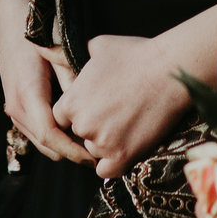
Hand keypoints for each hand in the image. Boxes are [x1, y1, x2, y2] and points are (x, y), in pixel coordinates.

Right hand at [0, 36, 89, 162]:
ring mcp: (14, 111)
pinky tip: (73, 128)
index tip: (93, 158)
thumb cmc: (37, 37)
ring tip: (89, 140)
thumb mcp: (59, 55)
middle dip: (71, 152)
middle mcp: (17, 107)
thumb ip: (73, 81)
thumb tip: (92, 106)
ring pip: (41, 143)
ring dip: (62, 146)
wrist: (11, 26)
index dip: (73, 150)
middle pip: (46, 145)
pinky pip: (36, 133)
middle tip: (99, 151)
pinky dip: (54, 137)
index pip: (50, 135)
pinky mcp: (16, 111)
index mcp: (28, 93)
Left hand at [54, 34, 192, 178]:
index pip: (62, 118)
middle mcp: (82, 124)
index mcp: (72, 101)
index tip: (94, 106)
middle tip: (114, 113)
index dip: (77, 112)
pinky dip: (113, 163)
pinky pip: (107, 171)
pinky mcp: (123, 156)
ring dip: (105, 143)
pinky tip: (125, 147)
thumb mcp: (97, 46)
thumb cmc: (136, 55)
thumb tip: (46, 48)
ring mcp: (102, 142)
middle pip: (78, 134)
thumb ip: (66, 53)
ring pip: (93, 151)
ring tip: (126, 123)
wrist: (170, 71)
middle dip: (92, 126)